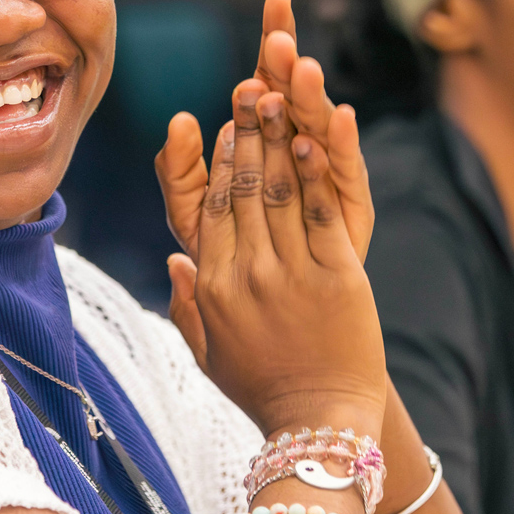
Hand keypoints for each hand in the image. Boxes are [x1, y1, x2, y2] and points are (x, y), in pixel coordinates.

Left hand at [157, 0, 372, 264]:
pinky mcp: (350, 209)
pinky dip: (342, 146)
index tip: (275, 2)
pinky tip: (338, 119)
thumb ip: (179, 171)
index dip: (271, 42)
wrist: (267, 325)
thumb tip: (179, 119)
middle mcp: (302, 150)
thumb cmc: (227, 265)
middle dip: (291, 58)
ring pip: (321, 126)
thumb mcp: (191, 215)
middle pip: (299, 92)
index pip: (269, 79)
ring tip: (301, 67)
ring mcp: (329, 178)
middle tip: (280, 28)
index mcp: (266, 141)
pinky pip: (345, 173)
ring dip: (312, 95)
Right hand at [160, 76, 385, 441]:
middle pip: (242, 189)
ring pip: (277, 191)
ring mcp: (290, 274)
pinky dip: (316, 172)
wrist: (319, 424)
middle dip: (247, 133)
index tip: (226, 124)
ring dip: (277, 137)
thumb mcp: (209, 353)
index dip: (219, 161)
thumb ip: (187, 306)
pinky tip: (313, 138)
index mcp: (212, 287)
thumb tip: (177, 263)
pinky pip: (320, 213)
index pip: (212, 208)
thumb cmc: (263, 390)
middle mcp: (245, 275)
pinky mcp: (336, 278)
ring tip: (278, 95)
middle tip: (250, 89)